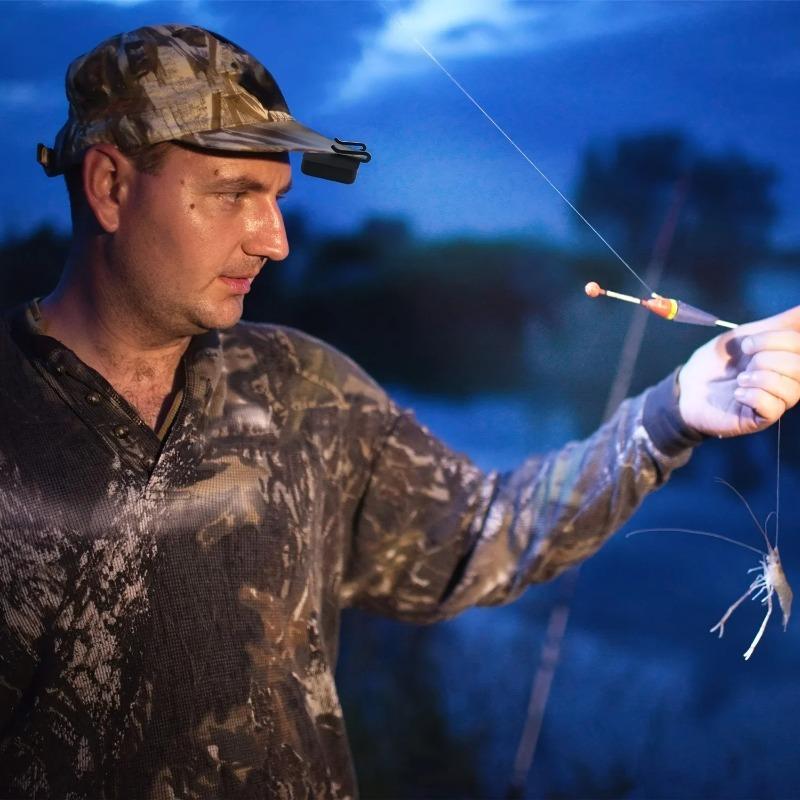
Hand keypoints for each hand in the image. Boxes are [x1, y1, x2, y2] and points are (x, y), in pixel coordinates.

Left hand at [678, 305, 799, 437]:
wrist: (688, 386)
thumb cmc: (717, 363)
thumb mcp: (746, 335)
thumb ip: (779, 323)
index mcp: (787, 359)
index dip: (775, 339)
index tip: (748, 343)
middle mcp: (788, 381)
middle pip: (799, 367)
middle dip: (767, 357)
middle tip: (744, 361)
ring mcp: (776, 402)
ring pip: (791, 389)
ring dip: (760, 377)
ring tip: (740, 378)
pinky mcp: (761, 419)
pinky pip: (772, 407)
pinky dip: (754, 395)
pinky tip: (738, 393)